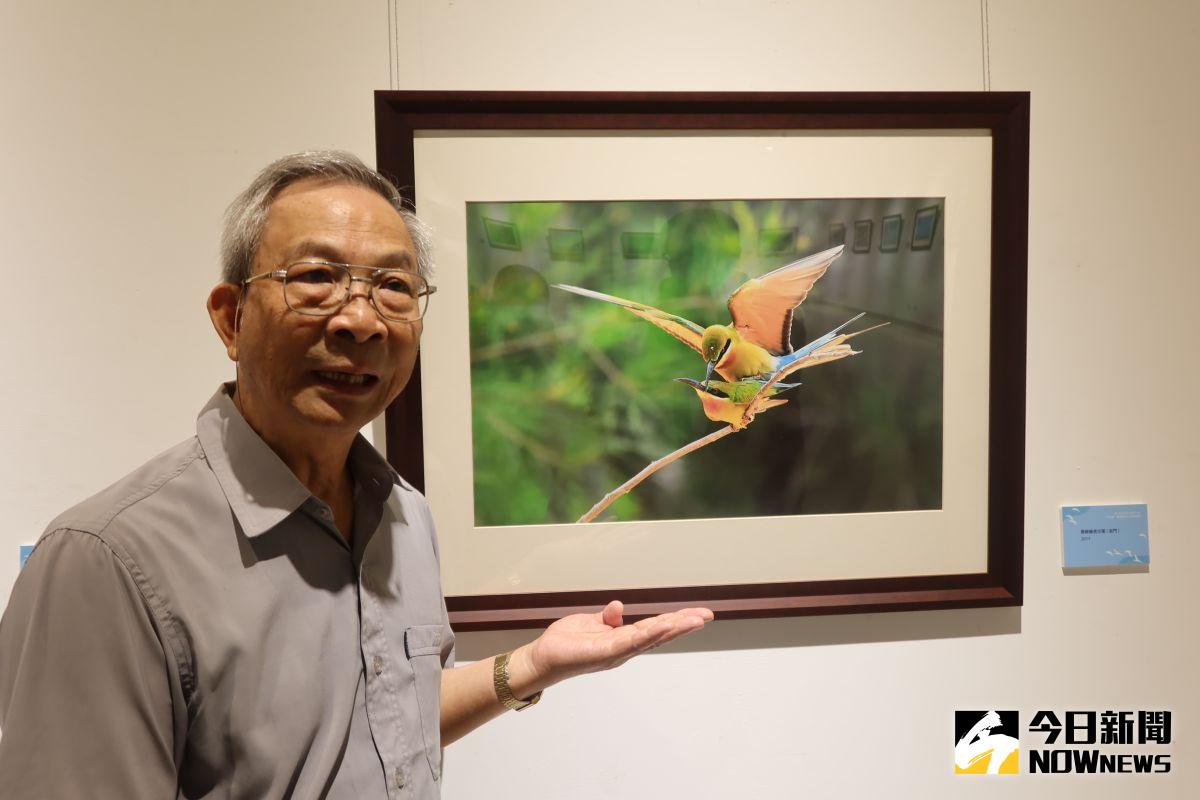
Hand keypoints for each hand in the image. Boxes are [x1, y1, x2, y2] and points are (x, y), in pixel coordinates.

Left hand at [514, 601, 713, 691]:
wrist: (542, 658)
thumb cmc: (566, 643)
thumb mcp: (590, 623)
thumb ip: (607, 617)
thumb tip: (619, 606)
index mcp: (623, 640)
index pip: (655, 628)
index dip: (676, 621)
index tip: (698, 613)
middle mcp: (624, 648)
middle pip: (659, 634)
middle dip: (684, 625)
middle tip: (707, 615)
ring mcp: (617, 652)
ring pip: (651, 638)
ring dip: (674, 628)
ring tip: (695, 619)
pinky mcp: (606, 652)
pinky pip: (632, 641)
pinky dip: (650, 633)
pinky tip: (665, 625)